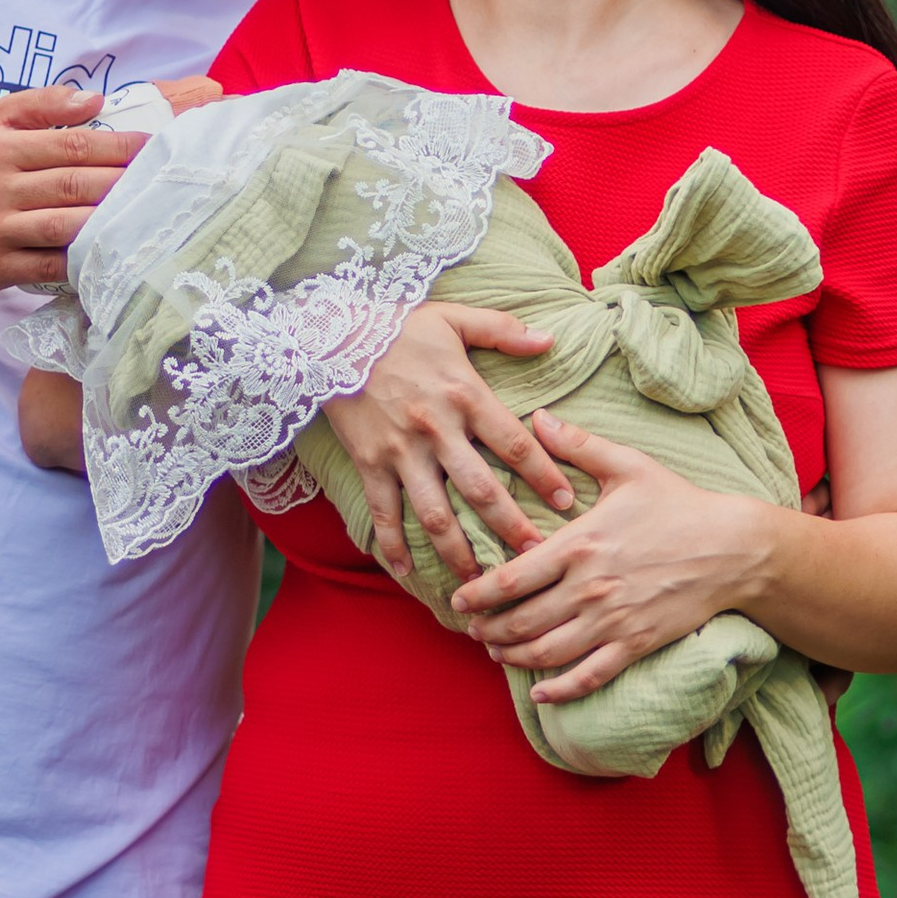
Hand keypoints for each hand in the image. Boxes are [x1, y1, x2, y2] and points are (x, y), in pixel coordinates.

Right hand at [0, 78, 218, 292]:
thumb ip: (40, 103)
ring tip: (145, 215)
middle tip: (162, 182)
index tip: (154, 147)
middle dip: (121, 183)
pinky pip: (49, 267)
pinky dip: (82, 262)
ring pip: (64, 225)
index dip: (118, 145)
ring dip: (107, 222)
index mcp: (0, 148)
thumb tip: (94, 99)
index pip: (72, 144)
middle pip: (73, 184)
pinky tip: (112, 254)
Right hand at [322, 303, 578, 578]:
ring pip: (435, 512)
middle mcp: (436, 429)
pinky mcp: (369, 463)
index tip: (565, 503)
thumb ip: (503, 330)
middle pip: (481, 490)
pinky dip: (393, 545)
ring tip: (479, 580)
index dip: (543, 475)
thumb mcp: (454, 317)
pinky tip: (407, 572)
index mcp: (464, 394)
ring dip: (459, 551)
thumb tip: (549, 340)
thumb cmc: (399, 327)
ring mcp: (401, 452)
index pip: (514, 443)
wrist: (331, 336)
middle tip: (536, 558)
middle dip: (510, 528)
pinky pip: (383, 512)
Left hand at [451, 410, 772, 703]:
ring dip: (513, 656)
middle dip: (488, 629)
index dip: (477, 593)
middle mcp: (589, 587)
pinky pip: (589, 676)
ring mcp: (612, 620)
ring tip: (496, 652)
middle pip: (521, 620)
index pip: (511, 577)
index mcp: (579, 543)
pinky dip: (560, 689)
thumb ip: (578, 445)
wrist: (732, 548)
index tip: (458, 598)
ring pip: (547, 652)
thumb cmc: (679, 503)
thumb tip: (538, 417)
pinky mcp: (636, 643)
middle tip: (472, 629)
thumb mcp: (628, 465)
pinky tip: (540, 692)